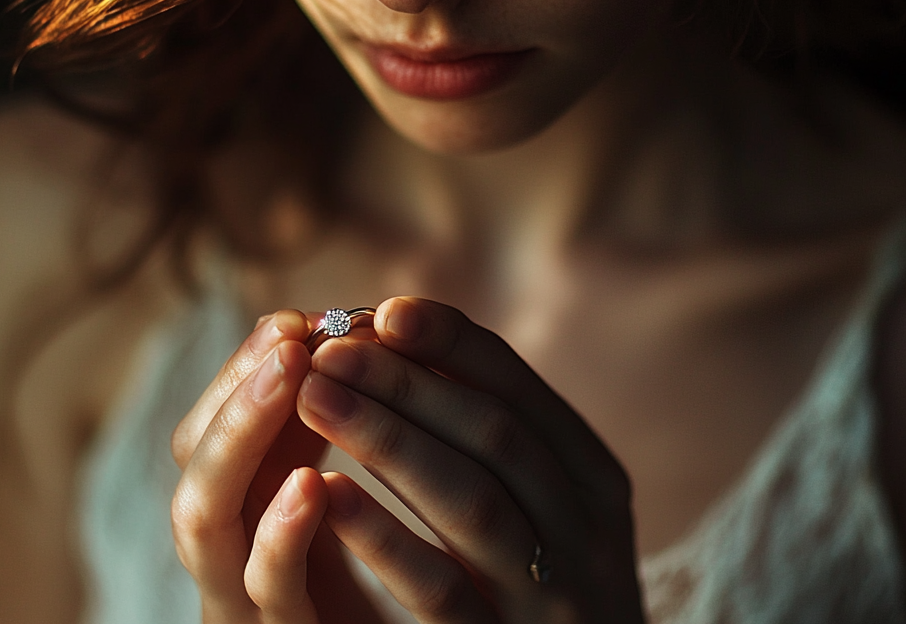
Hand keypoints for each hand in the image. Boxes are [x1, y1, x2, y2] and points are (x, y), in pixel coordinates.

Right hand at [169, 309, 382, 623]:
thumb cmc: (373, 568)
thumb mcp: (340, 483)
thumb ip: (327, 417)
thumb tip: (331, 327)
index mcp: (238, 508)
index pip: (206, 427)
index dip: (241, 369)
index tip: (295, 319)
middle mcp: (227, 551)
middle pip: (194, 465)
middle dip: (237, 389)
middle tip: (289, 337)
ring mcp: (245, 601)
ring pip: (204, 523)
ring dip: (242, 439)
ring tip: (290, 376)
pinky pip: (269, 594)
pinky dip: (282, 536)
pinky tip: (311, 484)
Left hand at [297, 298, 644, 623]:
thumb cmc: (542, 585)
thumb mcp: (541, 504)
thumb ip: (488, 434)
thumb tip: (398, 334)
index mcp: (591, 477)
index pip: (519, 388)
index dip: (452, 343)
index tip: (386, 310)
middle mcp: (584, 531)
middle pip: (494, 433)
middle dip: (407, 382)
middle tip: (330, 349)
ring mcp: (551, 596)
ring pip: (471, 501)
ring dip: (387, 439)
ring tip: (314, 396)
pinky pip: (441, 591)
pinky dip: (384, 537)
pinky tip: (327, 494)